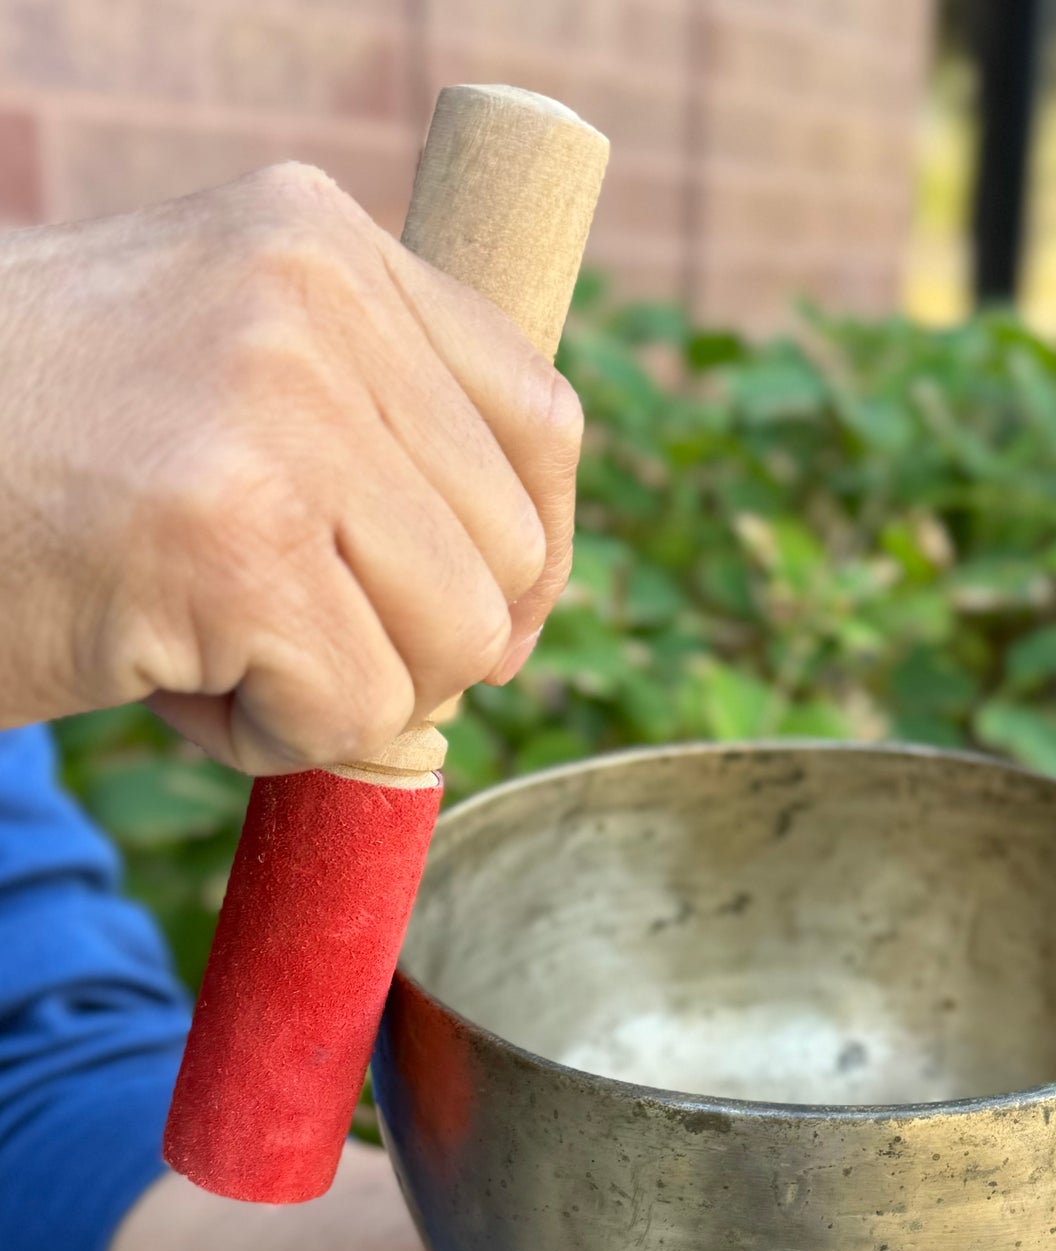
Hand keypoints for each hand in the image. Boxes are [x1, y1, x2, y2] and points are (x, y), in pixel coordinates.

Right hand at [0, 164, 579, 772]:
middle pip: (509, 548)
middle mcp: (310, 300)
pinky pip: (359, 710)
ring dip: (348, 691)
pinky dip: (277, 739)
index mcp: (321, 241)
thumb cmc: (31, 457)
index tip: (481, 617)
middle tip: (301, 642)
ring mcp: (273, 413)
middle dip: (425, 641)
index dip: (531, 550)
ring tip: (218, 649)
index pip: (540, 417)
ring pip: (456, 640)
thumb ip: (364, 419)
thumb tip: (519, 577)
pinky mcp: (232, 543)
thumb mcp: (214, 367)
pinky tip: (174, 681)